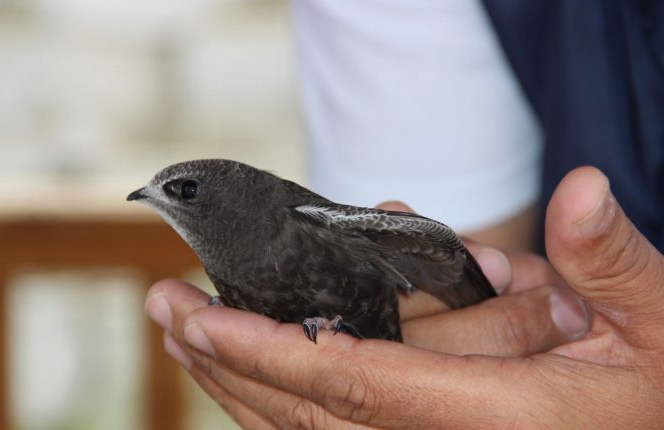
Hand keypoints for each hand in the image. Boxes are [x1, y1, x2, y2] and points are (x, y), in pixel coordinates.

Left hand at [146, 166, 663, 427]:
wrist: (650, 429)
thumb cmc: (656, 392)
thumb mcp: (658, 324)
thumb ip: (613, 262)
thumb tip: (582, 192)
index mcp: (496, 421)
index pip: (355, 386)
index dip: (271, 352)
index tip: (201, 318)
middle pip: (307, 415)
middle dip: (227, 361)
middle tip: (166, 308)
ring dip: (237, 381)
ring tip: (183, 333)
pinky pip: (337, 428)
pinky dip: (280, 397)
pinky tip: (246, 370)